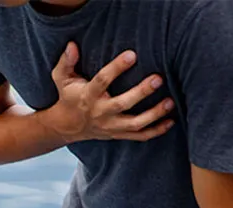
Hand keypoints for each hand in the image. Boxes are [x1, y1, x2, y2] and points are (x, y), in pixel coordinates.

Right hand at [47, 42, 174, 142]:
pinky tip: (170, 121)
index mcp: (88, 96)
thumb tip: (72, 45)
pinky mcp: (118, 134)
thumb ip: (66, 62)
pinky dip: (156, 131)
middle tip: (158, 79)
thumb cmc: (68, 97)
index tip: (132, 55)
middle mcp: (100, 112)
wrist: (66, 126)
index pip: (102, 81)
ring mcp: (110, 126)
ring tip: (170, 101)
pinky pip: (139, 136)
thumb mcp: (61, 78)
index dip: (116, 68)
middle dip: (141, 93)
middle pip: (122, 104)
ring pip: (134, 124)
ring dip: (154, 114)